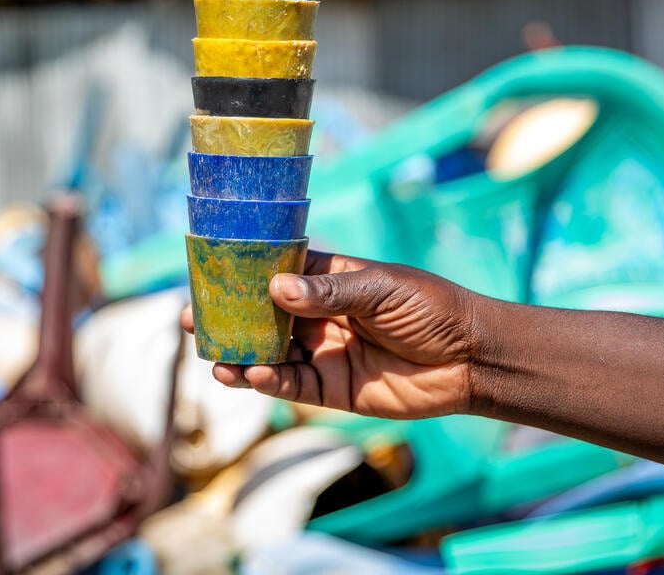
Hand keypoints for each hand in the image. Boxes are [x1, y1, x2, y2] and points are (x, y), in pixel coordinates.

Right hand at [180, 251, 491, 418]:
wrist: (471, 359)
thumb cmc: (431, 309)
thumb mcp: (381, 289)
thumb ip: (329, 293)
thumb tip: (276, 289)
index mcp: (330, 281)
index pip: (276, 274)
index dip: (242, 276)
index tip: (206, 274)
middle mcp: (319, 316)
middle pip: (262, 317)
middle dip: (228, 320)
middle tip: (192, 321)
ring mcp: (323, 354)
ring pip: (269, 354)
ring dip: (240, 355)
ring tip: (213, 355)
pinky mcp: (332, 390)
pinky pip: (290, 386)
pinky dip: (268, 381)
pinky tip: (252, 375)